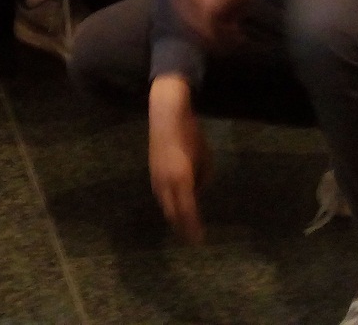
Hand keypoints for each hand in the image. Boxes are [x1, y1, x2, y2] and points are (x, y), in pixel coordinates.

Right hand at [148, 74, 208, 243]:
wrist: (166, 116)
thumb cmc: (190, 134)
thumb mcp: (205, 158)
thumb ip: (203, 178)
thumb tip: (198, 190)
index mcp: (182, 180)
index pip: (188, 212)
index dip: (193, 227)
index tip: (199, 240)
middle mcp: (166, 183)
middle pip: (173, 213)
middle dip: (182, 227)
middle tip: (191, 239)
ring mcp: (156, 178)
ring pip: (164, 205)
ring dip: (174, 217)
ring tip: (183, 227)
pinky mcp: (152, 173)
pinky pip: (160, 196)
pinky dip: (168, 205)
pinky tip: (174, 207)